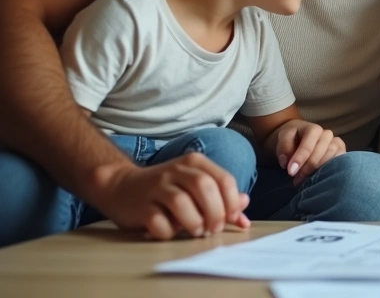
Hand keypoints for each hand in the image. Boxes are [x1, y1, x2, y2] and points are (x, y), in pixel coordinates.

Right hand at [91, 154, 249, 239]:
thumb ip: (221, 198)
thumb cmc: (166, 190)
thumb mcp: (195, 187)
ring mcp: (156, 187)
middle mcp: (176, 170)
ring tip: (196, 231)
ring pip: (182, 203)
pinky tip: (170, 232)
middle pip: (205, 188)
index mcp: (195, 163)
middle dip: (216, 212)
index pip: (225, 180)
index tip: (231, 218)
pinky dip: (169, 232)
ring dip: (194, 223)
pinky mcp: (139, 206)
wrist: (120, 186)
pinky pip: (158, 221)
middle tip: (214, 228)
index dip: (232, 202)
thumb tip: (244, 214)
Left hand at [273, 119, 345, 184]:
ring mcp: (336, 143)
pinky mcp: (341, 152)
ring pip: (332, 157)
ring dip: (318, 170)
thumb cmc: (293, 138)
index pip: (309, 145)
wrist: (301, 136)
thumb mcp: (284, 137)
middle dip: (308, 167)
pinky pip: (340, 161)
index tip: (291, 171)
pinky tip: (319, 177)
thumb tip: (287, 163)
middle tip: (296, 179)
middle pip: (321, 152)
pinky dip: (331, 170)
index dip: (300, 159)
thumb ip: (283, 147)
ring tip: (305, 180)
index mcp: (313, 129)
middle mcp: (327, 135)